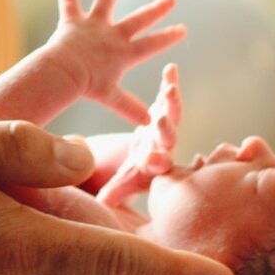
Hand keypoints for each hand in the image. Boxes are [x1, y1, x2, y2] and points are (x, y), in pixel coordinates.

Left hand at [45, 0, 186, 124]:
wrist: (65, 73)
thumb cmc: (87, 87)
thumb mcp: (111, 98)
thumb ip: (129, 107)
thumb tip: (148, 124)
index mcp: (124, 53)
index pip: (151, 45)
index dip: (167, 37)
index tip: (183, 29)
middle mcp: (113, 35)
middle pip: (139, 19)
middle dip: (157, 9)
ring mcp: (94, 26)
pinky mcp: (74, 21)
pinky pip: (69, 2)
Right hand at [98, 64, 182, 206]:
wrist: (144, 160)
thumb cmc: (132, 175)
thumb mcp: (120, 185)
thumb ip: (113, 194)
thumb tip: (102, 205)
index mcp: (155, 165)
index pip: (157, 165)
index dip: (157, 163)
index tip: (154, 161)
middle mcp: (164, 146)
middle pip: (167, 138)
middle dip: (165, 130)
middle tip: (161, 123)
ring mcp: (165, 127)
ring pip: (171, 115)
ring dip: (170, 103)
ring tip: (170, 90)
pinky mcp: (163, 110)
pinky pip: (168, 96)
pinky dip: (169, 82)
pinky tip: (171, 68)